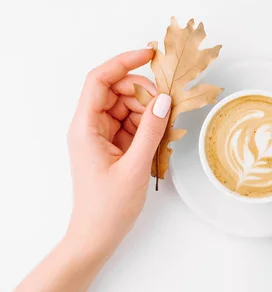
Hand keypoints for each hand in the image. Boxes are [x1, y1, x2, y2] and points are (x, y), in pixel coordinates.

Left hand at [66, 48, 170, 254]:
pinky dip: (148, 126)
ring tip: (165, 130)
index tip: (150, 55)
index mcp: (85, 127)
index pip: (99, 80)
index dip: (123, 62)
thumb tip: (164, 98)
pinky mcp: (114, 145)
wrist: (97, 236)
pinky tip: (160, 139)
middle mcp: (91, 126)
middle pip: (117, 91)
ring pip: (128, 106)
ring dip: (149, 112)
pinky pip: (133, 123)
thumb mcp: (134, 166)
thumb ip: (151, 130)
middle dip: (144, 94)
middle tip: (167, 106)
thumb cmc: (108, 207)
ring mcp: (102, 135)